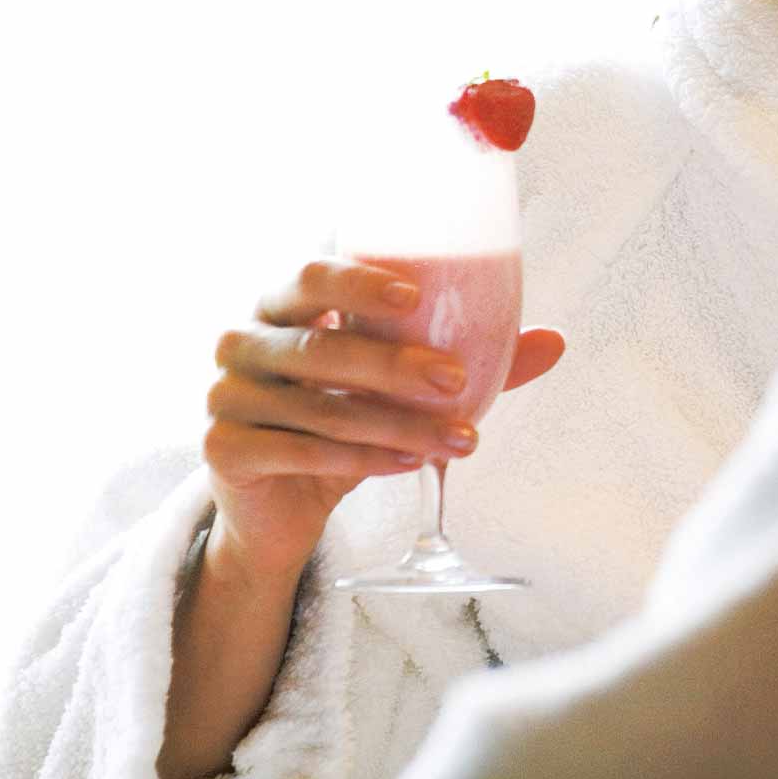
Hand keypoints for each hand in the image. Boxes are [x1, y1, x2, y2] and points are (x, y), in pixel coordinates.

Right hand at [202, 259, 564, 579]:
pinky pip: (298, 451)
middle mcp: (243, 338)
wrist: (280, 504)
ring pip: (319, 408)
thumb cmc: (344, 414)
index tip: (415, 297)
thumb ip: (469, 358)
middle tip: (455, 381)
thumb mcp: (400, 384)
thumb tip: (555, 340)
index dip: (359, 282)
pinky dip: (359, 459)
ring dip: (396, 425)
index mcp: (283, 302)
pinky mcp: (222, 449)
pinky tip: (406, 463)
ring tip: (459, 441)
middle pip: (319, 347)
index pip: (311, 274)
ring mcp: (224, 394)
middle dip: (394, 365)